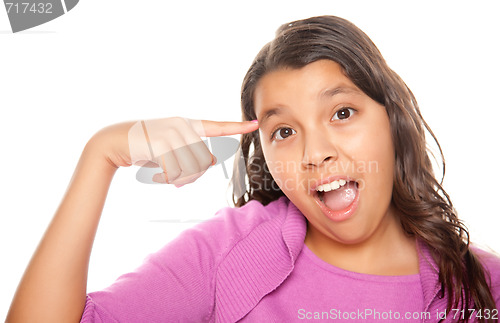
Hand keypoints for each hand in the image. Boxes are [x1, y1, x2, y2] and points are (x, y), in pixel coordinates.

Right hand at [90, 117, 258, 185]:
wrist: (113, 142)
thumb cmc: (144, 147)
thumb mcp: (170, 149)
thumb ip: (191, 153)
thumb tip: (214, 160)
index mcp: (186, 125)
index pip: (216, 126)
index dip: (236, 127)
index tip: (255, 124)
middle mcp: (182, 126)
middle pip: (203, 161)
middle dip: (192, 176)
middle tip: (175, 180)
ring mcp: (171, 133)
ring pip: (191, 168)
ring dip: (179, 179)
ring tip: (164, 177)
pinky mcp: (161, 143)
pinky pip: (175, 171)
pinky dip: (168, 180)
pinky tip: (157, 177)